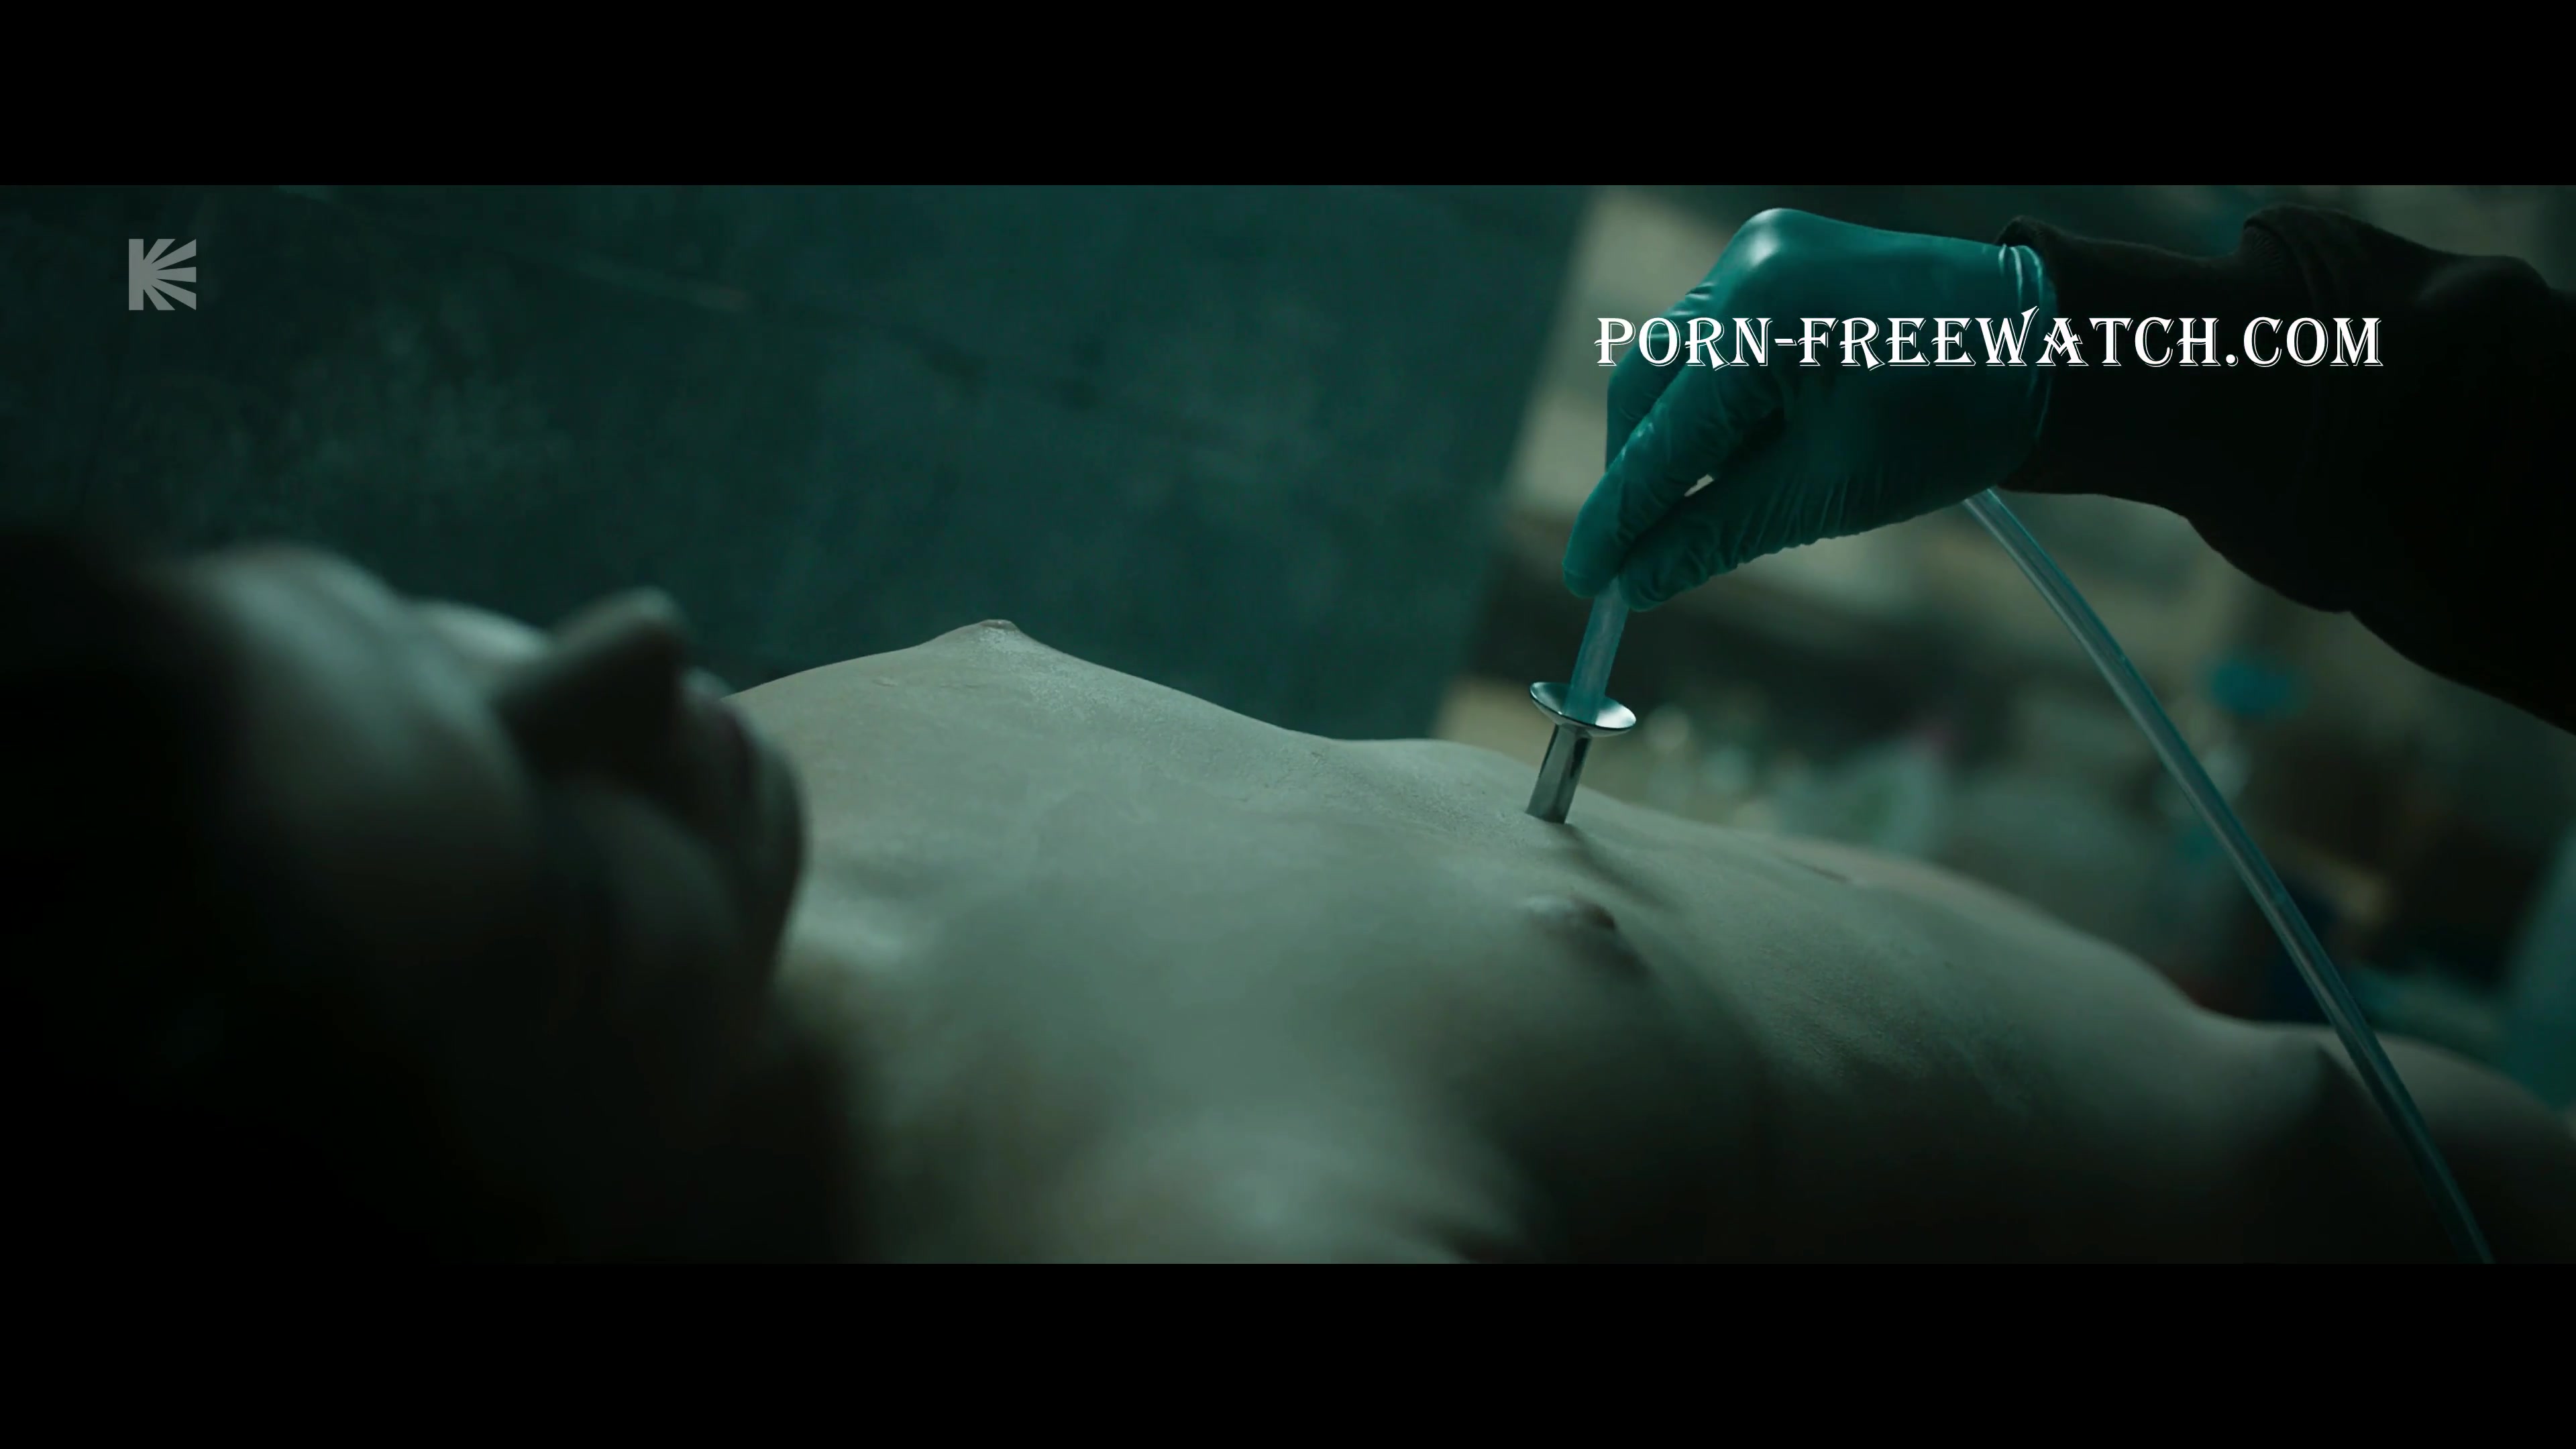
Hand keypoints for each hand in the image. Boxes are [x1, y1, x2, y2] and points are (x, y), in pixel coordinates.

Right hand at [1562, 209, 2056, 607]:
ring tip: (1713, 500)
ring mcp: (1760, 251)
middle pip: (1646, 387)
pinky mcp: (1778, 255)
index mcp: (1760, 321)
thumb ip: (1715, 534)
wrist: (2044, 346)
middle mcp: (1746, 267)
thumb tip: (1635, 580)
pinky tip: (1747, 446)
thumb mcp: (1824, 493)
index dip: (1618, 519)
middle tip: (1641, 553)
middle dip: (1641, 474)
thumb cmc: (1949, 420)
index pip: (1660, 440)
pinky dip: (1714, 400)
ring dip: (1678, 438)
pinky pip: (1712, 339)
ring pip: (1673, 363)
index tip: (1587, 579)